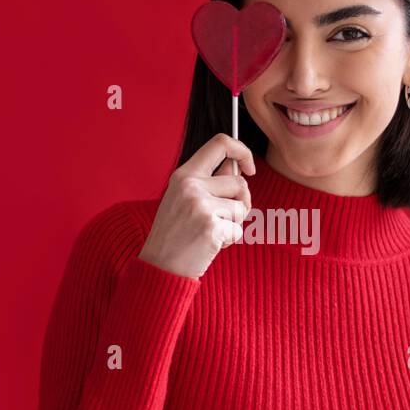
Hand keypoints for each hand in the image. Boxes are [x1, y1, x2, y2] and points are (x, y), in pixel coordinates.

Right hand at [137, 133, 255, 278]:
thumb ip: (209, 182)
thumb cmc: (174, 235)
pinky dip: (230, 240)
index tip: (249, 168)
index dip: (242, 151)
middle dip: (242, 202)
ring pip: (241, 207)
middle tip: (226, 218)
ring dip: (234, 223)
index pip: (220, 143)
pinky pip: (238, 229)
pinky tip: (210, 245)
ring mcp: (200, 206)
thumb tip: (237, 166)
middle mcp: (191, 186)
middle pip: (239, 182)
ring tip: (212, 232)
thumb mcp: (183, 199)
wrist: (160, 266)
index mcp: (183, 175)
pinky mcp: (211, 226)